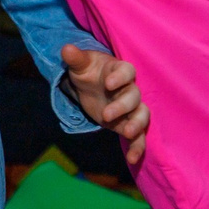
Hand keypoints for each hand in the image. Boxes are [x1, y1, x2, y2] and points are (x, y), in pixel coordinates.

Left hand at [62, 44, 149, 166]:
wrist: (92, 86)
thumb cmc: (89, 71)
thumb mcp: (80, 65)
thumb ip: (75, 58)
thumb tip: (66, 48)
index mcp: (119, 71)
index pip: (127, 71)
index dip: (120, 77)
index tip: (108, 83)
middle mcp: (129, 89)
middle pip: (134, 96)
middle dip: (123, 106)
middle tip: (106, 115)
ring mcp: (131, 108)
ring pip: (142, 115)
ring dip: (137, 125)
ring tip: (127, 133)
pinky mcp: (128, 124)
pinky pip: (139, 136)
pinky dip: (138, 147)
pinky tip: (131, 159)